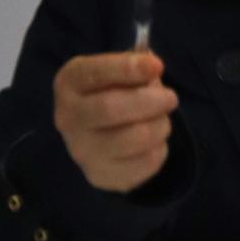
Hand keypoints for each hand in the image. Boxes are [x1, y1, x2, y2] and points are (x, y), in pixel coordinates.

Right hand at [53, 51, 177, 192]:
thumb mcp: (113, 68)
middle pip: (112, 108)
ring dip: (160, 124)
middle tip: (171, 98)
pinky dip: (159, 148)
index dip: (129, 68)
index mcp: (69, 83)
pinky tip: (154, 140)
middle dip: (151, 100)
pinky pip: (145, 163)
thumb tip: (153, 67)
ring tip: (162, 118)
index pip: (96, 73)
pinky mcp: (101, 176)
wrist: (93, 132)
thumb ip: (131, 64)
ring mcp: (82, 152)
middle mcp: (68, 119)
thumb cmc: (108, 90)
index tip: (158, 66)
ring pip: (134, 138)